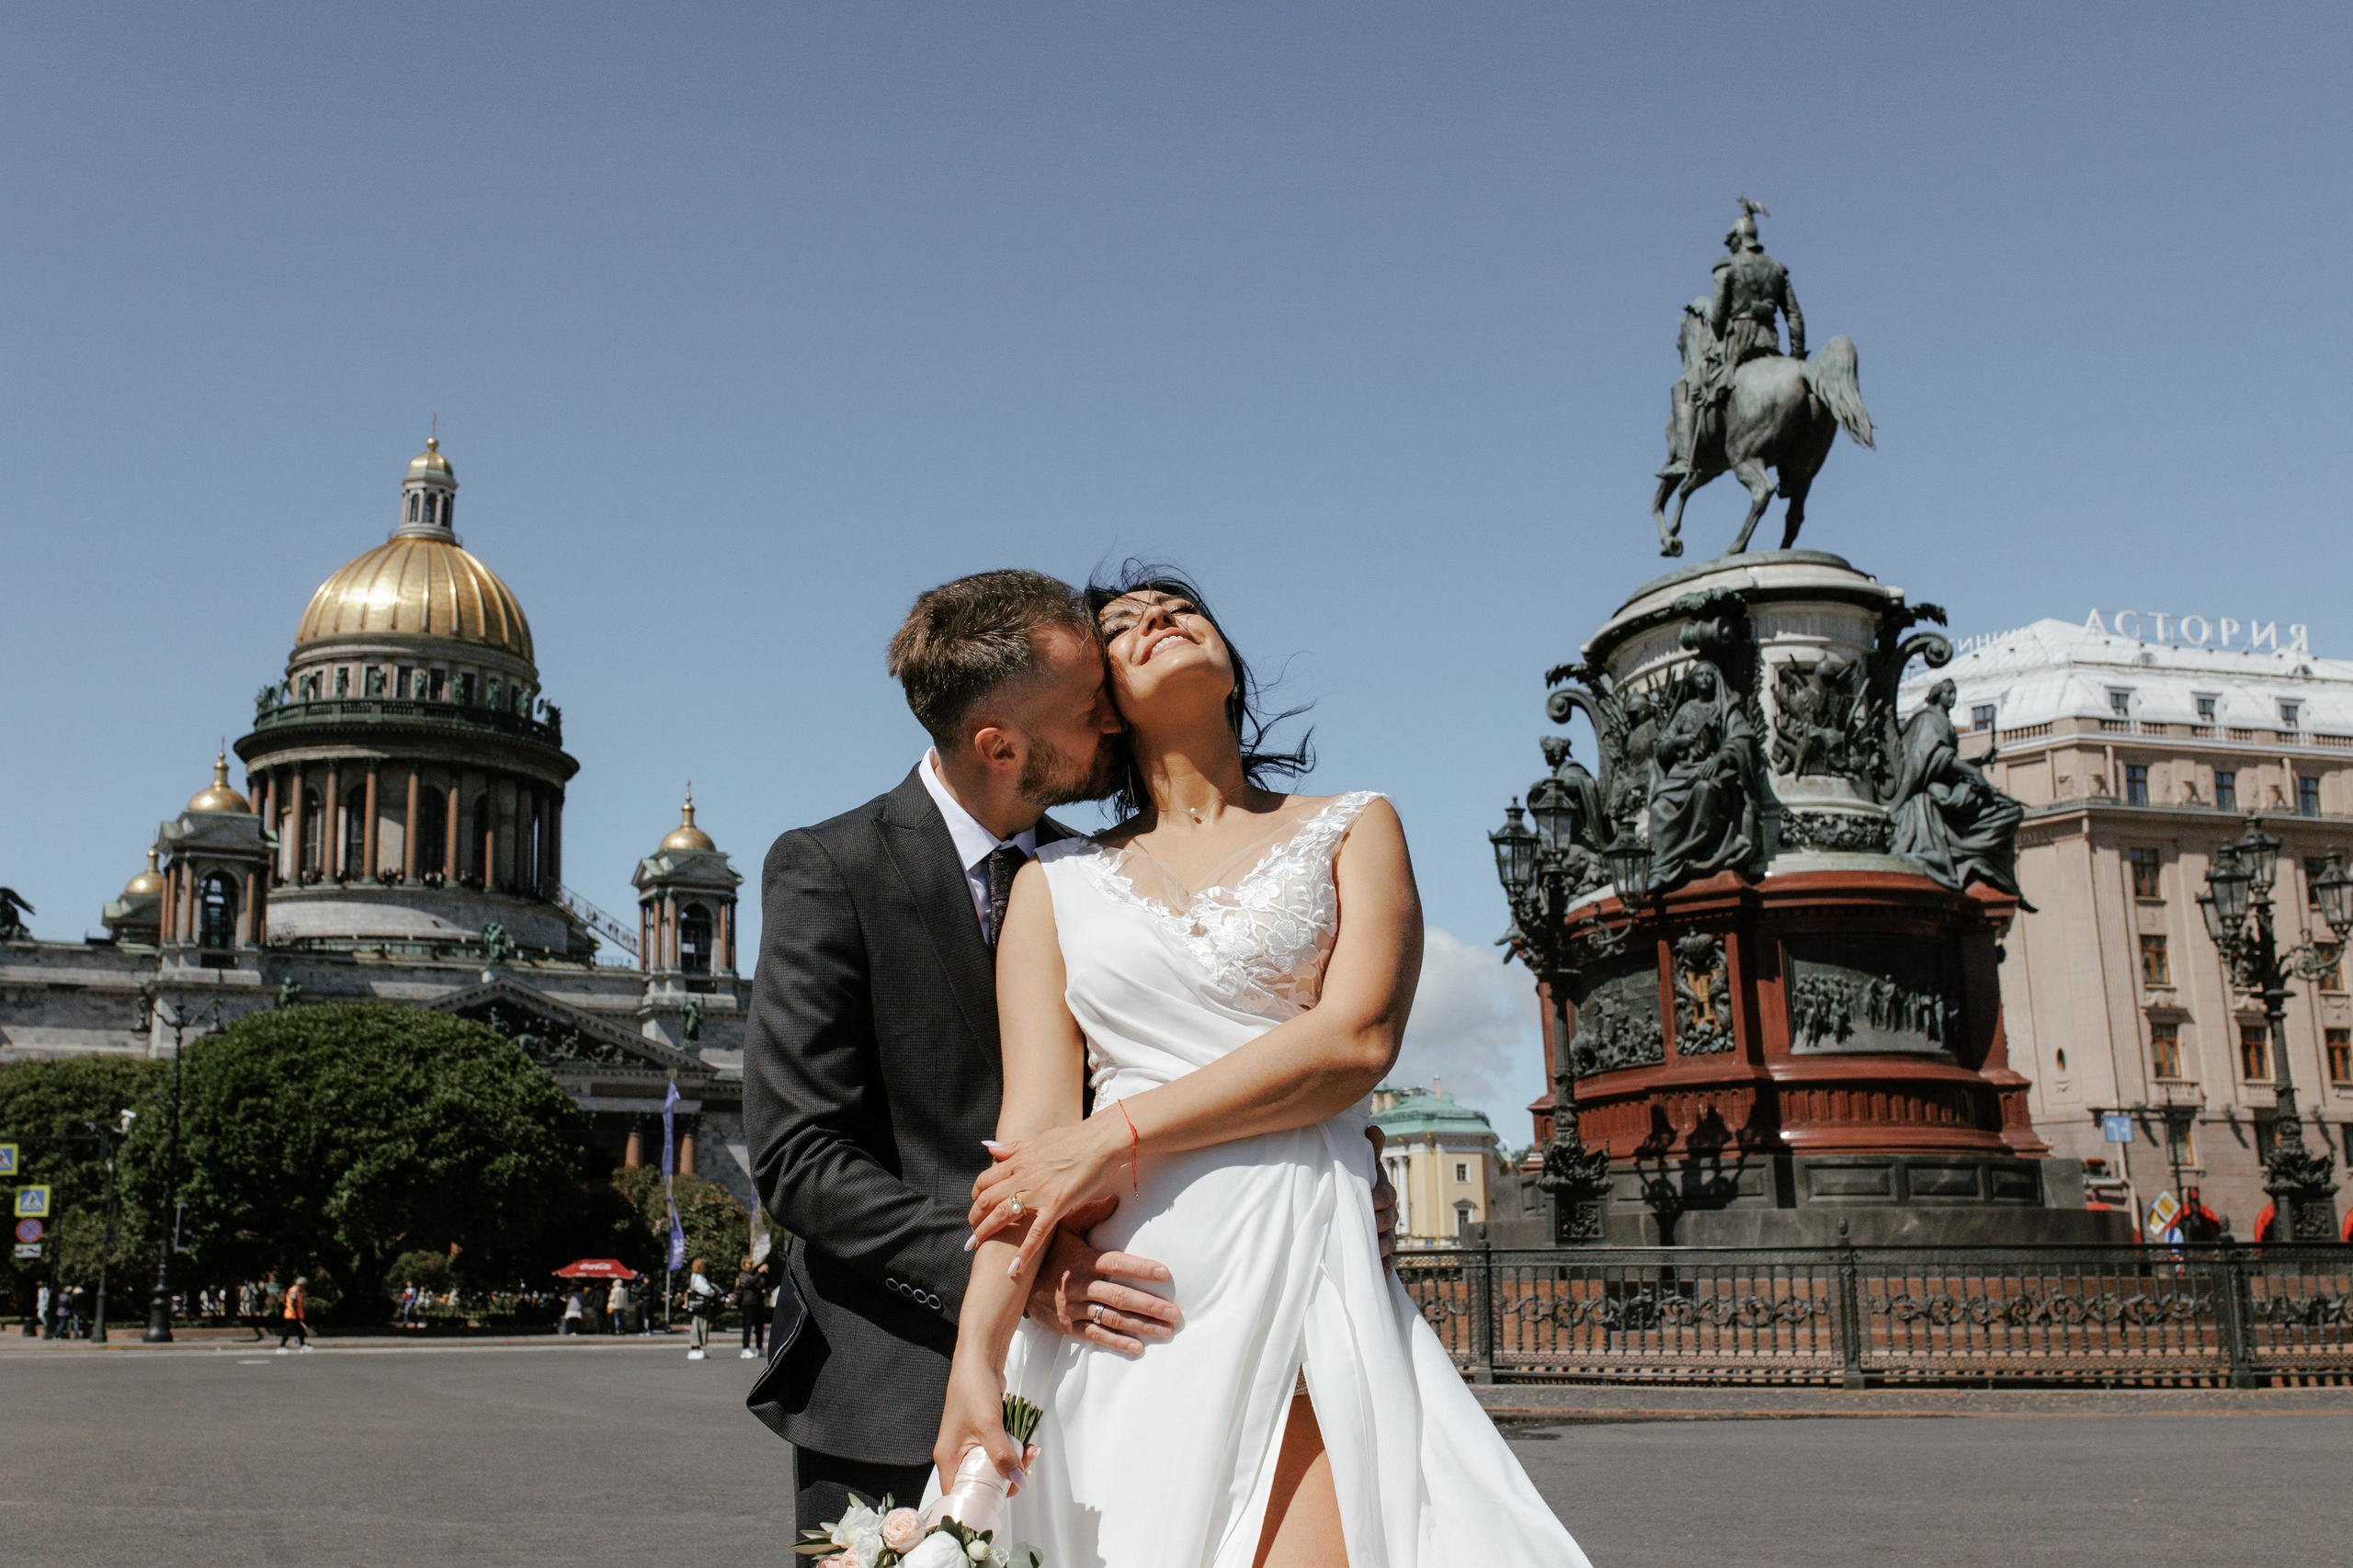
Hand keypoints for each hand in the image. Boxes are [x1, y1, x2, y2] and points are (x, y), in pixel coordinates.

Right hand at [932, 1358, 1035, 1498]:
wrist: (979, 1358)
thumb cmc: (973, 1389)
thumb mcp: (988, 1426)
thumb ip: (1003, 1456)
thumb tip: (1018, 1481)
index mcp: (948, 1457)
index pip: (960, 1493)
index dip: (981, 1499)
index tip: (1004, 1495)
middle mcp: (957, 1454)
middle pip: (981, 1481)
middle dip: (1005, 1479)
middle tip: (1025, 1469)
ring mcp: (970, 1443)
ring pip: (993, 1466)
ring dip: (1014, 1463)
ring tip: (1030, 1453)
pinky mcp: (983, 1433)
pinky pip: (999, 1451)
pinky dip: (1013, 1450)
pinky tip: (1026, 1445)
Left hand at [969, 1115, 1128, 1280]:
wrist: (1100, 1142)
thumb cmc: (1074, 1139)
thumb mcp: (1038, 1140)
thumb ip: (1013, 1147)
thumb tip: (988, 1147)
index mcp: (1019, 1161)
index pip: (986, 1179)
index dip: (975, 1195)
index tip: (975, 1206)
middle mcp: (1023, 1176)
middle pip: (987, 1198)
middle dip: (975, 1217)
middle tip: (971, 1232)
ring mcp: (1039, 1192)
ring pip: (1003, 1213)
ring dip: (985, 1232)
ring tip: (975, 1247)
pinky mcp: (1056, 1205)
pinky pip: (1036, 1233)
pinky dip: (1024, 1252)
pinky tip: (1013, 1269)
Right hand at [1024, 1196, 1182, 1354]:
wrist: (1013, 1282)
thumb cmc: (1048, 1252)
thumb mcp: (1063, 1228)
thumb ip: (1090, 1214)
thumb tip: (1116, 1198)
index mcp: (1082, 1260)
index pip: (1115, 1264)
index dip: (1140, 1269)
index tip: (1165, 1274)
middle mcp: (1079, 1286)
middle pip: (1119, 1297)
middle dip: (1149, 1306)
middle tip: (1175, 1314)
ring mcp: (1073, 1308)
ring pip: (1113, 1319)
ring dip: (1142, 1326)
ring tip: (1167, 1331)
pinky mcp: (1068, 1326)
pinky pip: (1096, 1336)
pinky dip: (1117, 1343)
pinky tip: (1139, 1348)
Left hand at [1366, 1125, 1397, 1274]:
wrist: (1342, 1205)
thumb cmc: (1351, 1181)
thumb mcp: (1357, 1165)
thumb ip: (1368, 1150)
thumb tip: (1374, 1129)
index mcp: (1382, 1192)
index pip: (1386, 1195)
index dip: (1379, 1198)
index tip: (1369, 1200)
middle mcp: (1387, 1214)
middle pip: (1389, 1221)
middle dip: (1379, 1224)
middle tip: (1365, 1225)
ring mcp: (1384, 1236)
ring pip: (1388, 1243)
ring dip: (1380, 1247)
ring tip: (1369, 1251)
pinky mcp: (1379, 1255)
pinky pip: (1386, 1264)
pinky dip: (1382, 1268)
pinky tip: (1377, 1272)